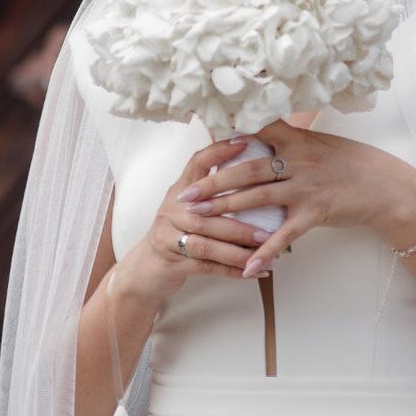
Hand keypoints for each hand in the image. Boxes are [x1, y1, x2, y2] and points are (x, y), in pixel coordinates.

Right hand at [122, 137, 273, 301]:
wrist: (145, 268)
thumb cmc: (176, 233)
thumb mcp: (187, 206)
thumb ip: (211, 190)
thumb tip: (251, 169)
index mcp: (179, 191)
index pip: (197, 163)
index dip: (219, 151)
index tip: (245, 142)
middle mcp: (172, 210)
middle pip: (207, 212)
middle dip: (241, 222)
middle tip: (270, 230)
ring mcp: (169, 237)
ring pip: (207, 244)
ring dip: (238, 250)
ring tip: (265, 252)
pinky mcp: (172, 262)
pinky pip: (207, 267)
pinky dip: (231, 271)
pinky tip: (253, 272)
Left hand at [175, 120, 415, 277]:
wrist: (385, 185)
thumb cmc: (351, 163)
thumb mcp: (319, 143)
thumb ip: (289, 140)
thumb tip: (259, 135)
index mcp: (296, 140)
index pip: (254, 134)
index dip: (224, 141)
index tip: (198, 149)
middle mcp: (297, 160)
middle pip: (246, 169)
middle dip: (212, 182)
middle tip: (185, 194)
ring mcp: (306, 186)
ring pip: (258, 198)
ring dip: (225, 210)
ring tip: (198, 219)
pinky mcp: (316, 212)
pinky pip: (285, 235)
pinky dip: (264, 251)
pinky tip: (246, 266)